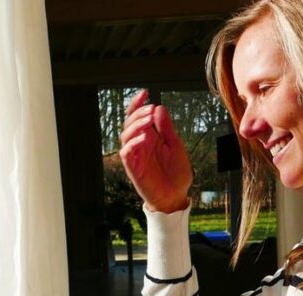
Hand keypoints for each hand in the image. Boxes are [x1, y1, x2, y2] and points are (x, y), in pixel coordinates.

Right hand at [119, 89, 192, 212]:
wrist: (176, 196)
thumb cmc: (176, 173)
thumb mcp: (176, 146)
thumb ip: (167, 128)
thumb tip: (159, 107)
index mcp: (150, 136)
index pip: (138, 116)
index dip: (138, 103)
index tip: (145, 92)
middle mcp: (140, 144)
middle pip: (129, 123)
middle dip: (138, 112)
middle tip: (150, 109)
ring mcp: (136, 156)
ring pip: (125, 136)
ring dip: (136, 126)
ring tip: (149, 121)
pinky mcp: (133, 169)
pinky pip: (127, 154)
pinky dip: (132, 144)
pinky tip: (143, 139)